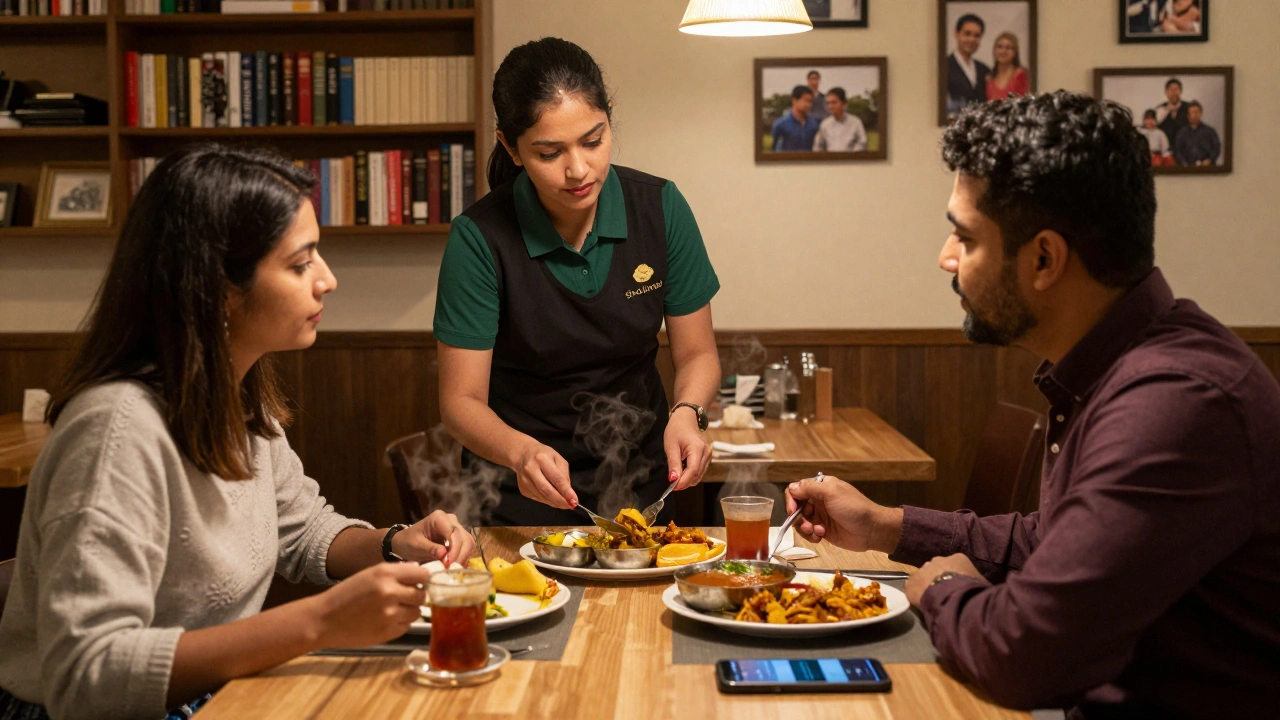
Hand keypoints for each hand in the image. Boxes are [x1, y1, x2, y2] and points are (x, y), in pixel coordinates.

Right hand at [310, 562, 428, 647]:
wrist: (324, 620)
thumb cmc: (345, 595)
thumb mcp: (368, 574)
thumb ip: (396, 571)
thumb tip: (419, 570)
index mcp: (385, 574)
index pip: (422, 575)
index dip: (421, 579)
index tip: (417, 582)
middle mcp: (390, 592)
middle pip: (422, 594)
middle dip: (415, 596)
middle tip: (403, 597)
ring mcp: (390, 614)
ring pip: (417, 612)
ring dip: (409, 610)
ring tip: (391, 609)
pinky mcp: (388, 632)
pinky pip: (407, 625)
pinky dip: (401, 623)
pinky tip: (385, 620)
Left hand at [392, 510, 475, 565]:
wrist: (406, 542)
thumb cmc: (408, 541)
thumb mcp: (416, 546)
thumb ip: (430, 549)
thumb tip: (444, 555)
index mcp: (439, 518)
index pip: (453, 532)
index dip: (454, 549)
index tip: (448, 564)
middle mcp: (451, 520)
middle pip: (465, 538)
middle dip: (460, 555)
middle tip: (451, 570)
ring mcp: (456, 528)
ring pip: (468, 543)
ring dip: (463, 558)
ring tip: (452, 570)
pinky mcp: (459, 537)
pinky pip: (466, 547)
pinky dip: (462, 558)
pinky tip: (454, 567)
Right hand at [512, 440, 575, 509]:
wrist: (524, 455)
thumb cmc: (543, 456)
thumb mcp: (558, 459)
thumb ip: (564, 475)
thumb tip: (568, 493)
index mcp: (541, 459)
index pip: (556, 478)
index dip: (566, 492)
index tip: (574, 500)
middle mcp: (531, 469)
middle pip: (547, 490)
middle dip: (561, 500)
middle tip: (571, 505)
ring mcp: (525, 480)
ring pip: (543, 497)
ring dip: (555, 502)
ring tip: (564, 503)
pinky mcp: (523, 489)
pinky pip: (538, 498)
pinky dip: (548, 501)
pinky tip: (553, 498)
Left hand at [664, 409, 711, 490]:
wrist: (686, 420)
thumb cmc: (677, 430)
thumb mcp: (671, 446)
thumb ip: (673, 464)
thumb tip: (673, 479)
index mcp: (698, 449)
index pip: (692, 471)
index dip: (683, 481)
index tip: (672, 487)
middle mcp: (706, 454)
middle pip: (696, 475)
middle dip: (684, 482)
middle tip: (671, 483)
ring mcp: (708, 456)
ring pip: (698, 475)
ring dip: (687, 479)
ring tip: (675, 475)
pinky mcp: (706, 458)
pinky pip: (699, 472)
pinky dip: (690, 475)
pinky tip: (681, 470)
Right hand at [784, 476, 901, 552]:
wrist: (871, 530)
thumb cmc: (854, 507)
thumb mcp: (832, 493)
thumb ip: (810, 488)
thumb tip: (792, 488)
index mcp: (820, 487)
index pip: (796, 490)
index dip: (791, 500)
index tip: (793, 511)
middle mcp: (818, 500)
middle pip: (796, 507)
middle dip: (798, 517)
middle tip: (807, 525)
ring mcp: (820, 516)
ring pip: (800, 521)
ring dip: (805, 528)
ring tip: (817, 532)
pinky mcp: (822, 530)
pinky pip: (808, 532)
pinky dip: (811, 535)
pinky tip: (821, 537)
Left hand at [904, 553, 984, 607]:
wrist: (953, 596)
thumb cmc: (971, 589)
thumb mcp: (982, 583)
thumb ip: (978, 582)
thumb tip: (983, 588)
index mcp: (957, 558)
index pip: (955, 565)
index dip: (955, 577)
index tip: (957, 587)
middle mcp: (938, 560)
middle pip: (937, 569)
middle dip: (939, 578)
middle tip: (944, 593)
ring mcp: (923, 569)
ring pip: (923, 577)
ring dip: (927, 586)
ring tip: (933, 599)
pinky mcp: (911, 582)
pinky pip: (912, 588)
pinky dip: (916, 594)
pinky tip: (922, 602)